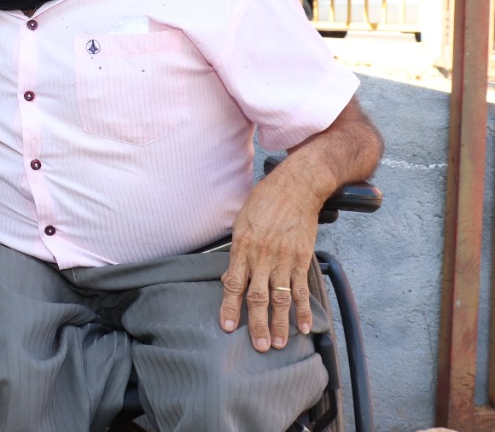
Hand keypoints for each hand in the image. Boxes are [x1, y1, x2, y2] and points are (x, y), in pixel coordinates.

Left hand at [219, 168, 320, 351]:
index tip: (227, 327)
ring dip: (280, 323)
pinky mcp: (302, 259)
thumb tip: (230, 276)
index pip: (233, 284)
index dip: (230, 307)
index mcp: (243, 248)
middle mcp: (262, 257)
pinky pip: (302, 289)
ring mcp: (284, 260)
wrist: (296, 188)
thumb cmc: (264, 202)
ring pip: (281, 298)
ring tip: (279, 344)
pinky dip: (304, 309)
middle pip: (257, 297)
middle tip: (258, 346)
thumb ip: (236, 252)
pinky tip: (305, 326)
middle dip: (256, 324)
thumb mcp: (241, 223)